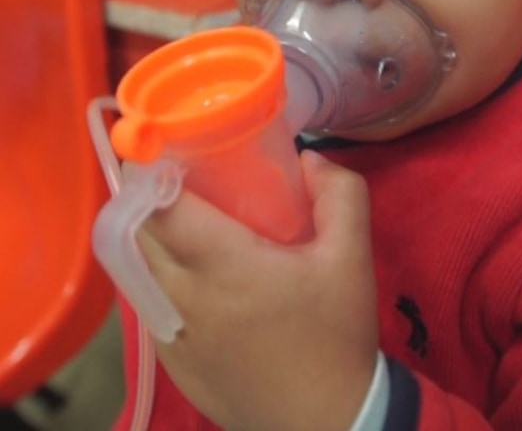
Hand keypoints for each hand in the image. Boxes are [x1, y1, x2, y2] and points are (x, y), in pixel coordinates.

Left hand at [138, 150, 378, 430]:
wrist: (327, 422)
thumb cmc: (336, 334)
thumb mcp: (353, 257)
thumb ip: (340, 195)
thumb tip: (310, 159)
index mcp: (225, 267)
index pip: (160, 209)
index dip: (152, 173)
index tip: (167, 150)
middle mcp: (184, 299)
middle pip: (137, 234)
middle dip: (148, 198)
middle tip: (181, 178)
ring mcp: (171, 335)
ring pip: (137, 269)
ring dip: (151, 237)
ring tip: (188, 220)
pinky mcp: (171, 361)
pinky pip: (148, 301)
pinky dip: (159, 275)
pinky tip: (197, 274)